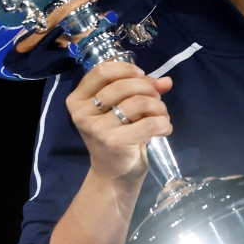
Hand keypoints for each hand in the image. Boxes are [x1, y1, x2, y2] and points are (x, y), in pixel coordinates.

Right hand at [66, 61, 173, 185]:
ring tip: (161, 116)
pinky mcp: (114, 142)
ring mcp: (97, 129)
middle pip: (123, 85)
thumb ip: (141, 89)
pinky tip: (164, 128)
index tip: (142, 75)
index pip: (101, 71)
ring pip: (137, 102)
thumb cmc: (118, 135)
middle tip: (156, 99)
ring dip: (158, 106)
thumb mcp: (123, 107)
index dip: (126, 69)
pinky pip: (149, 122)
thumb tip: (166, 81)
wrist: (114, 174)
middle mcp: (82, 113)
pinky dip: (163, 123)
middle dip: (148, 89)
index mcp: (78, 100)